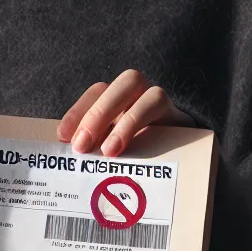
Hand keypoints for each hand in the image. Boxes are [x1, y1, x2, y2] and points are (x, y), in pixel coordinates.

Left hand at [56, 69, 193, 156]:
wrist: (189, 166)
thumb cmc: (141, 159)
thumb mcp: (113, 151)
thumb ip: (95, 148)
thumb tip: (65, 162)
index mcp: (124, 99)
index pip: (98, 92)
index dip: (78, 110)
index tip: (62, 136)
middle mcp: (146, 95)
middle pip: (125, 84)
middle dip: (99, 113)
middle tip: (82, 146)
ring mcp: (167, 107)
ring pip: (152, 95)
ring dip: (126, 121)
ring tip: (109, 151)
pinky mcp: (184, 120)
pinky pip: (166, 110)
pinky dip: (143, 125)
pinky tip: (138, 150)